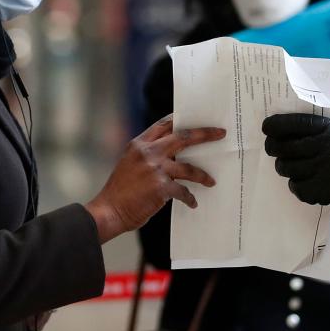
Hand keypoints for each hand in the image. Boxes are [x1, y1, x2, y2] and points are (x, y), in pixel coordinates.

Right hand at [86, 115, 224, 242]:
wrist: (109, 211)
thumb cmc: (119, 191)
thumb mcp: (129, 163)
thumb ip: (148, 155)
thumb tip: (173, 154)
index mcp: (139, 145)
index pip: (164, 124)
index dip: (181, 120)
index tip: (197, 119)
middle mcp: (148, 153)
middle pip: (184, 137)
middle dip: (205, 134)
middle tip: (220, 134)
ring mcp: (155, 169)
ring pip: (189, 167)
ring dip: (202, 175)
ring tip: (211, 181)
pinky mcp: (161, 187)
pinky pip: (183, 191)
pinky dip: (189, 198)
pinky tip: (192, 203)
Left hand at [262, 113, 329, 224]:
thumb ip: (323, 130)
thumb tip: (291, 131)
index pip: (294, 123)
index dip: (276, 125)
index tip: (266, 128)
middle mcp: (327, 147)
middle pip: (285, 147)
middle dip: (274, 148)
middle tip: (273, 150)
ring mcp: (325, 170)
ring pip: (288, 168)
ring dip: (286, 168)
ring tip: (290, 167)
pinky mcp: (325, 191)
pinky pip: (298, 188)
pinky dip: (297, 186)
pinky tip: (303, 183)